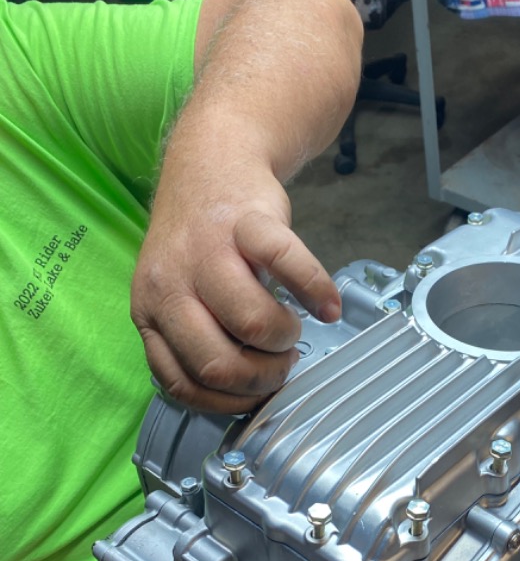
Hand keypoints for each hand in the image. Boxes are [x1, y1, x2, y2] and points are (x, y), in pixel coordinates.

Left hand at [132, 165, 339, 413]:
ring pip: (252, 324)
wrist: (212, 161)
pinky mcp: (248, 221)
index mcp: (150, 309)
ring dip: (284, 338)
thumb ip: (195, 337)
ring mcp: (208, 250)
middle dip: (261, 376)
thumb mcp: (178, 293)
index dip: (227, 400)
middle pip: (217, 363)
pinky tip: (328, 306)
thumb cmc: (201, 240)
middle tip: (280, 363)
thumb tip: (241, 393)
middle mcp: (170, 282)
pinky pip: (289, 267)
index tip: (254, 393)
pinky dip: (318, 293)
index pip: (181, 382)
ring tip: (291, 328)